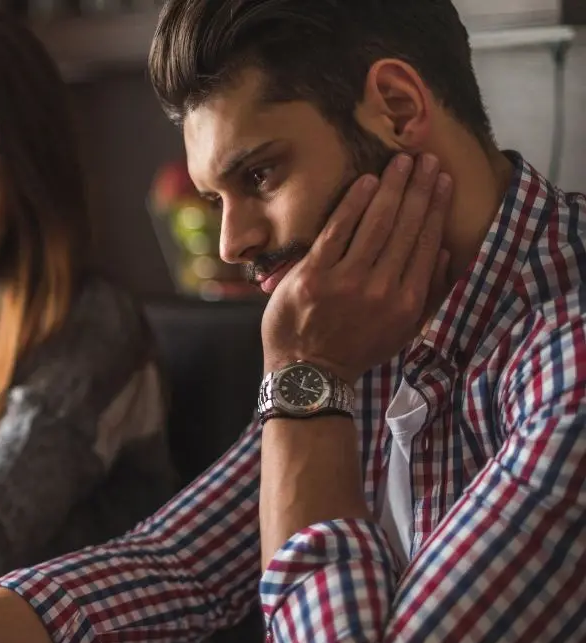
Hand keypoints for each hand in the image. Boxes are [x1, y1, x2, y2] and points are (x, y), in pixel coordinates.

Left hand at [262, 153, 453, 382]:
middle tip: (426, 159)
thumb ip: (424, 293)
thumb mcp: (401, 331)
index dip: (436, 208)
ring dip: (392, 187)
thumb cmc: (355, 350)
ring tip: (402, 161)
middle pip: (405, 226)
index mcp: (405, 301)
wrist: (308, 373)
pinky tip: (367, 181)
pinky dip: (354, 203)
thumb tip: (443, 253)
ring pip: (376, 223)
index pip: (426, 243)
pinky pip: (337, 230)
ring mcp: (345, 280)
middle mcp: (380, 288)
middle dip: (418, 188)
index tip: (443, 181)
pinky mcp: (313, 275)